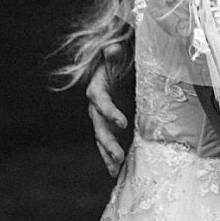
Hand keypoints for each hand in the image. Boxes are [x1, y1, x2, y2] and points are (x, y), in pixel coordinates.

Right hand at [86, 51, 128, 176]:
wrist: (119, 66)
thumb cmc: (119, 60)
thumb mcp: (118, 55)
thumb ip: (114, 54)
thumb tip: (112, 49)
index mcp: (97, 89)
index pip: (101, 102)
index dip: (110, 112)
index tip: (123, 123)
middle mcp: (96, 106)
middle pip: (98, 126)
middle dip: (108, 142)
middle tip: (118, 156)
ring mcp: (102, 118)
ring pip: (101, 139)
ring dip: (108, 154)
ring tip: (116, 170)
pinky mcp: (109, 124)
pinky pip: (108, 143)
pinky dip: (111, 156)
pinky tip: (118, 171)